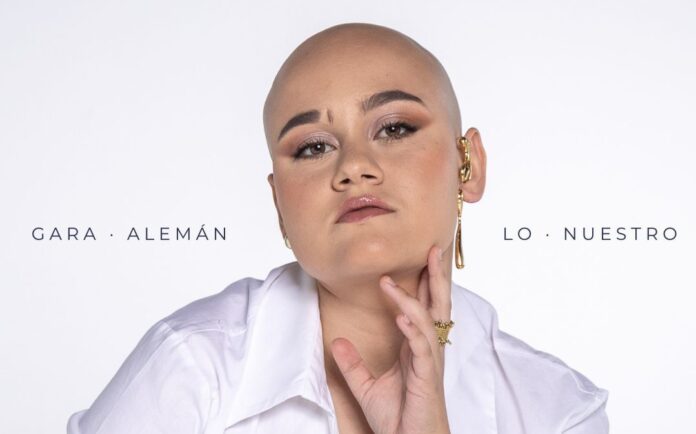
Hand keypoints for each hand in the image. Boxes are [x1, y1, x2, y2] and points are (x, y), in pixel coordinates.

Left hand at [329, 245, 451, 433]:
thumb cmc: (398, 419)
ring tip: (390, 281)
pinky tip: (400, 315)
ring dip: (410, 298)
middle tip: (433, 249)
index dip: (425, 282)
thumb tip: (337, 341)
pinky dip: (412, 329)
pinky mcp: (427, 377)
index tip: (422, 257)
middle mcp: (427, 350)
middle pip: (436, 305)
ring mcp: (429, 362)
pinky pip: (422, 347)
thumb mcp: (366, 386)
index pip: (423, 307)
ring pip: (426, 321)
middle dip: (436, 277)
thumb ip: (353, 364)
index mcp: (417, 349)